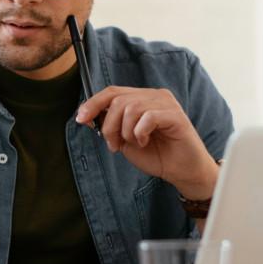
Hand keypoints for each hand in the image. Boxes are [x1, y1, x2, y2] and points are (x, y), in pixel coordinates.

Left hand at [75, 86, 218, 199]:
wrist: (181, 171)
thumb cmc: (156, 155)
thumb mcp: (125, 139)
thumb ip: (110, 125)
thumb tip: (88, 115)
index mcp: (142, 98)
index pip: (112, 92)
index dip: (93, 103)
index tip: (81, 119)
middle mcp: (154, 95)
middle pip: (118, 100)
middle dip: (109, 125)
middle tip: (114, 145)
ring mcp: (166, 103)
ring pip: (131, 108)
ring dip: (125, 132)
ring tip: (134, 144)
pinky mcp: (175, 115)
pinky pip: (148, 117)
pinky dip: (140, 133)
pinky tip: (145, 141)